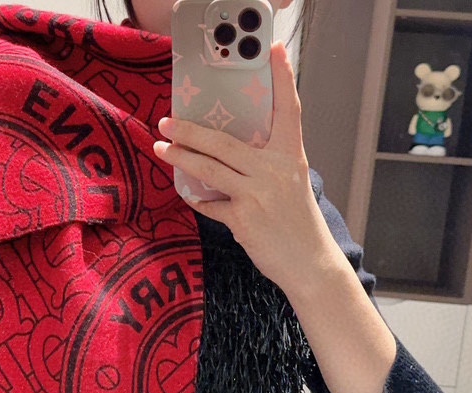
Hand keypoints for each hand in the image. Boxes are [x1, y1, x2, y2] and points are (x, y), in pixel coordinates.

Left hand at [152, 41, 347, 293]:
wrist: (309, 263)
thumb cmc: (298, 224)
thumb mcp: (293, 184)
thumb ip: (268, 164)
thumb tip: (229, 152)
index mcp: (292, 157)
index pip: (288, 110)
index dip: (283, 78)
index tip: (275, 50)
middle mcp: (275, 170)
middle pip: (224, 142)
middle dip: (190, 131)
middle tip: (167, 122)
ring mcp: (257, 194)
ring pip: (209, 168)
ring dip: (181, 157)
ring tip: (161, 148)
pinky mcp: (243, 219)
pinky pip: (211, 204)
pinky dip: (198, 199)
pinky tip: (187, 193)